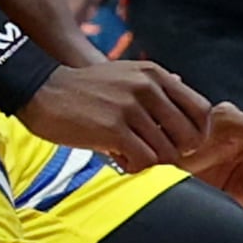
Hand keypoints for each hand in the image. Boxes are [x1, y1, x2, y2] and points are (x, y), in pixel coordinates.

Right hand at [20, 56, 226, 168]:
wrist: (40, 90)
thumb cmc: (83, 89)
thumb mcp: (123, 73)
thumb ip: (153, 83)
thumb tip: (183, 82)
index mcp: (153, 74)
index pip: (201, 110)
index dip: (197, 134)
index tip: (181, 145)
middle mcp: (146, 86)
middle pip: (189, 136)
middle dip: (175, 153)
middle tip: (154, 155)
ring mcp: (130, 107)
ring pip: (166, 153)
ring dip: (151, 163)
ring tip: (131, 157)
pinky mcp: (113, 128)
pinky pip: (145, 161)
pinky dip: (136, 169)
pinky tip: (120, 162)